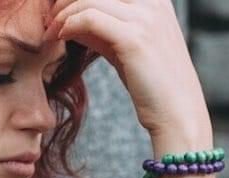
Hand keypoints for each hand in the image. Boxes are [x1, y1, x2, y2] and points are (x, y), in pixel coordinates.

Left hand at [47, 0, 211, 143]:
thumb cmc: (152, 83)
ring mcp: (146, 18)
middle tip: (50, 18)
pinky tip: (61, 37)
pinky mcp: (134, 39)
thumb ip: (102, 27)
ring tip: (51, 31)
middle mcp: (154, 2)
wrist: (177, 114)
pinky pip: (89, 19)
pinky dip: (68, 25)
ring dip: (62, 13)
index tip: (59, 9)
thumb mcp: (126, 46)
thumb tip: (69, 16)